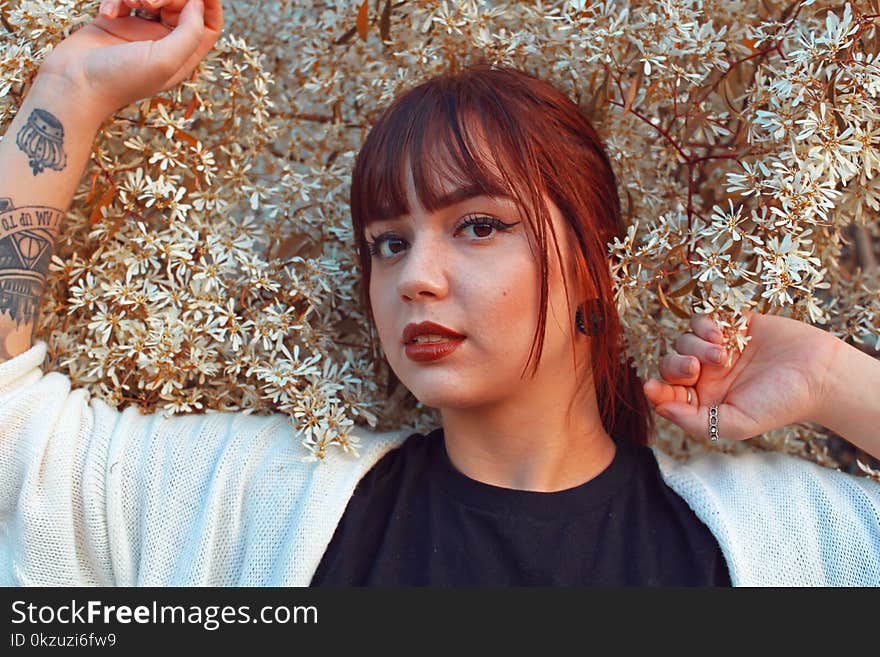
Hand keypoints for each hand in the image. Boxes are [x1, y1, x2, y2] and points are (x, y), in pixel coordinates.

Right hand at [37, 0, 222, 119]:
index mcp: (183, 56)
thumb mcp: (165, 61)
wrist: (73, 84)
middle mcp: (165, 43)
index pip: (208, 24)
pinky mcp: (117, 23)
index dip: (209, 5)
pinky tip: (106, 14)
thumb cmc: (120, 80)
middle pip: (181, 5)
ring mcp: (140, 32)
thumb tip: (199, 4)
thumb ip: (190, 33)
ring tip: (130, 4)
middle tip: (149, 3)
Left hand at [642, 310, 841, 441]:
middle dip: (675, 364)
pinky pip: (702, 320)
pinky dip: (705, 325)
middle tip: (694, 368)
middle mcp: (707, 375)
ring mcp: (718, 348)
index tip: (651, 387)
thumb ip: (694, 420)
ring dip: (696, 345)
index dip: (657, 390)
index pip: (668, 394)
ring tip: (724, 354)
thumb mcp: (736, 423)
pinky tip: (725, 335)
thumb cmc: (780, 404)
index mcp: (704, 400)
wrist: (819, 374)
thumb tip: (660, 409)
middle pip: (670, 364)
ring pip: (684, 340)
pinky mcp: (731, 325)